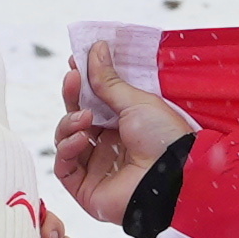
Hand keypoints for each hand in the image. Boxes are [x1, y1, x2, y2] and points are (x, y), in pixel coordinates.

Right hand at [47, 46, 193, 230]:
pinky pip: (64, 167)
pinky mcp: (86, 189)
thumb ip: (109, 80)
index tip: (75, 63)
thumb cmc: (165, 139)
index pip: (93, 101)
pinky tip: (80, 139)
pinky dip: (66, 149)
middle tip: (73, 78)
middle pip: (76, 117)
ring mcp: (97, 167)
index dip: (82, 83)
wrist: (174, 177)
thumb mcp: (137, 101)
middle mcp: (108, 145)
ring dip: (69, 123)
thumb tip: (96, 49)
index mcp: (124, 124)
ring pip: (65, 140)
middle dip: (72, 97)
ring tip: (85, 118)